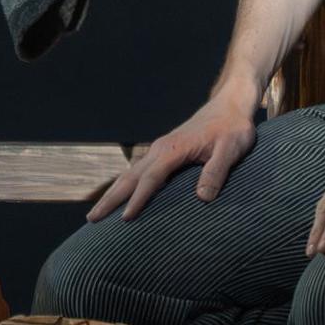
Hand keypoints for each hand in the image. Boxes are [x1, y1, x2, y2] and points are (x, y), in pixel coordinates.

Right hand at [87, 93, 256, 222]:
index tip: (124, 220)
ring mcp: (159, 149)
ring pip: (129, 173)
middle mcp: (160, 149)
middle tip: (91, 219)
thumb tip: (203, 198)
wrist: (231, 104)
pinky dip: (124, 185)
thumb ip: (216, 172)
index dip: (137, 200)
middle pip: (129, 177)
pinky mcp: (164, 152)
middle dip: (110, 198)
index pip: (150, 179)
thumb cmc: (233, 128)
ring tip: (96, 213)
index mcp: (172, 149)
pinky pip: (138, 171)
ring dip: (112, 193)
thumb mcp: (230, 150)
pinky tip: (120, 196)